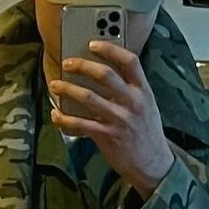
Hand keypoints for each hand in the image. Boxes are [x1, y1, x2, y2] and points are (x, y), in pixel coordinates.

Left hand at [48, 40, 175, 198]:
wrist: (153, 164)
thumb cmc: (146, 133)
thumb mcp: (147, 106)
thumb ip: (130, 90)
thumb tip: (103, 74)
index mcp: (143, 91)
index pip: (130, 61)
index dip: (110, 49)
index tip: (93, 44)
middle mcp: (132, 103)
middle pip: (104, 75)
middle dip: (82, 65)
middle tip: (67, 63)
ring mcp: (119, 120)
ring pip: (88, 97)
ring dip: (67, 89)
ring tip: (55, 85)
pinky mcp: (107, 137)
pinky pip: (81, 124)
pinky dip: (65, 120)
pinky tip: (56, 115)